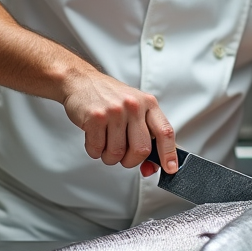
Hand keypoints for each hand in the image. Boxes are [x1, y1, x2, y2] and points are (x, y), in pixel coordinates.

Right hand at [61, 73, 177, 173]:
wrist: (81, 81)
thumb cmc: (110, 97)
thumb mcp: (135, 107)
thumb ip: (146, 133)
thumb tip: (152, 166)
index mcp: (148, 103)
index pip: (165, 132)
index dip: (169, 153)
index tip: (170, 168)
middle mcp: (134, 106)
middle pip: (141, 149)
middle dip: (131, 160)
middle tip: (123, 156)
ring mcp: (115, 111)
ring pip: (117, 153)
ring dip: (110, 157)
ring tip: (106, 143)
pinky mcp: (95, 117)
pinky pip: (97, 149)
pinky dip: (95, 151)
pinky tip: (94, 138)